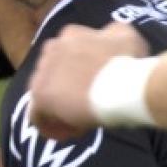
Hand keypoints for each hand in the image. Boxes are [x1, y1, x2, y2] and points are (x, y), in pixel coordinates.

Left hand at [27, 22, 150, 139]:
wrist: (124, 84)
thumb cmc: (129, 62)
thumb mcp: (125, 36)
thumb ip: (112, 34)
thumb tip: (109, 37)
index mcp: (70, 34)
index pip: (66, 55)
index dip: (77, 73)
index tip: (91, 87)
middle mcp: (52, 48)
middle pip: (53, 74)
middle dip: (66, 89)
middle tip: (84, 104)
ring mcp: (43, 71)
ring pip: (44, 95)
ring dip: (59, 108)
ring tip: (79, 121)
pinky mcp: (41, 95)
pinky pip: (38, 116)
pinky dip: (52, 126)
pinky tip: (71, 132)